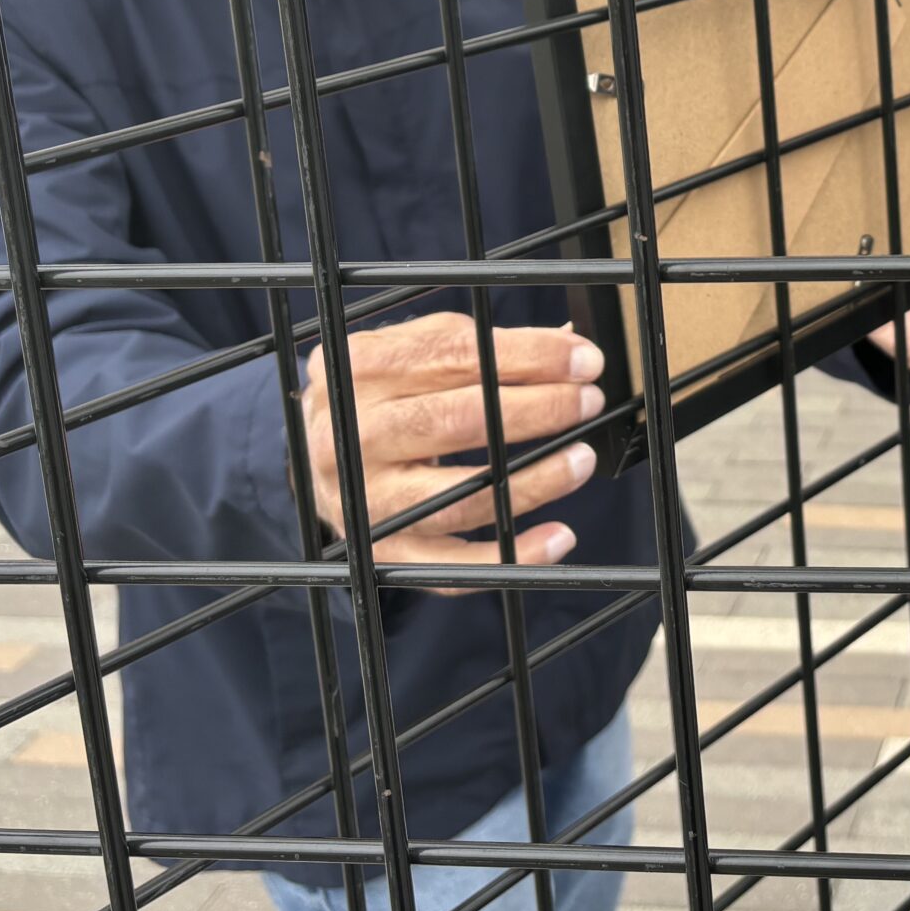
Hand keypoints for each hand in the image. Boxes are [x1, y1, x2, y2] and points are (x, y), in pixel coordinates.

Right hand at [299, 311, 604, 582]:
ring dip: (532, 482)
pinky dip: (511, 555)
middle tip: (588, 402)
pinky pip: (452, 566)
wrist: (321, 451)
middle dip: (537, 410)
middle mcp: (353, 433)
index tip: (585, 361)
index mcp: (361, 367)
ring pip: (459, 497)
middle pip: (458, 422)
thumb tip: (572, 346)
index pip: (456, 355)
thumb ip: (486, 344)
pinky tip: (559, 537)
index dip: (530, 356)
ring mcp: (365, 498)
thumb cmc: (384, 391)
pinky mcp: (382, 550)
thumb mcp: (416, 349)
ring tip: (582, 461)